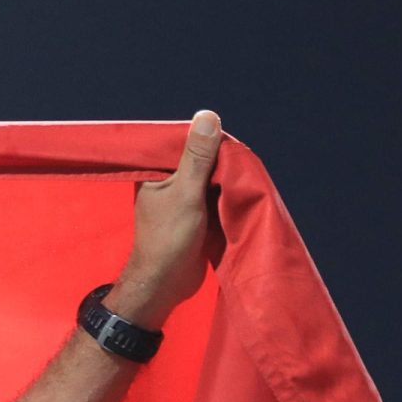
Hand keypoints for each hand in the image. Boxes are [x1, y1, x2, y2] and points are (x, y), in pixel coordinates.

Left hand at [108, 110, 222, 326]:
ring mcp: (181, 199)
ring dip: (227, 178)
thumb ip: (197, 157)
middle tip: (243, 161)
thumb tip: (207, 117)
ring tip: (246, 174)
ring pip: (210, 178)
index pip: (183, 143)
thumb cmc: (169, 239)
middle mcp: (166, 183)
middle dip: (221, 160)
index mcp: (155, 173)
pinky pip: (214, 196)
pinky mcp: (195, 215)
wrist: (166, 284)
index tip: (229, 141)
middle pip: (199, 160)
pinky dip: (227, 194)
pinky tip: (243, 190)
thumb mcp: (186, 192)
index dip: (206, 140)